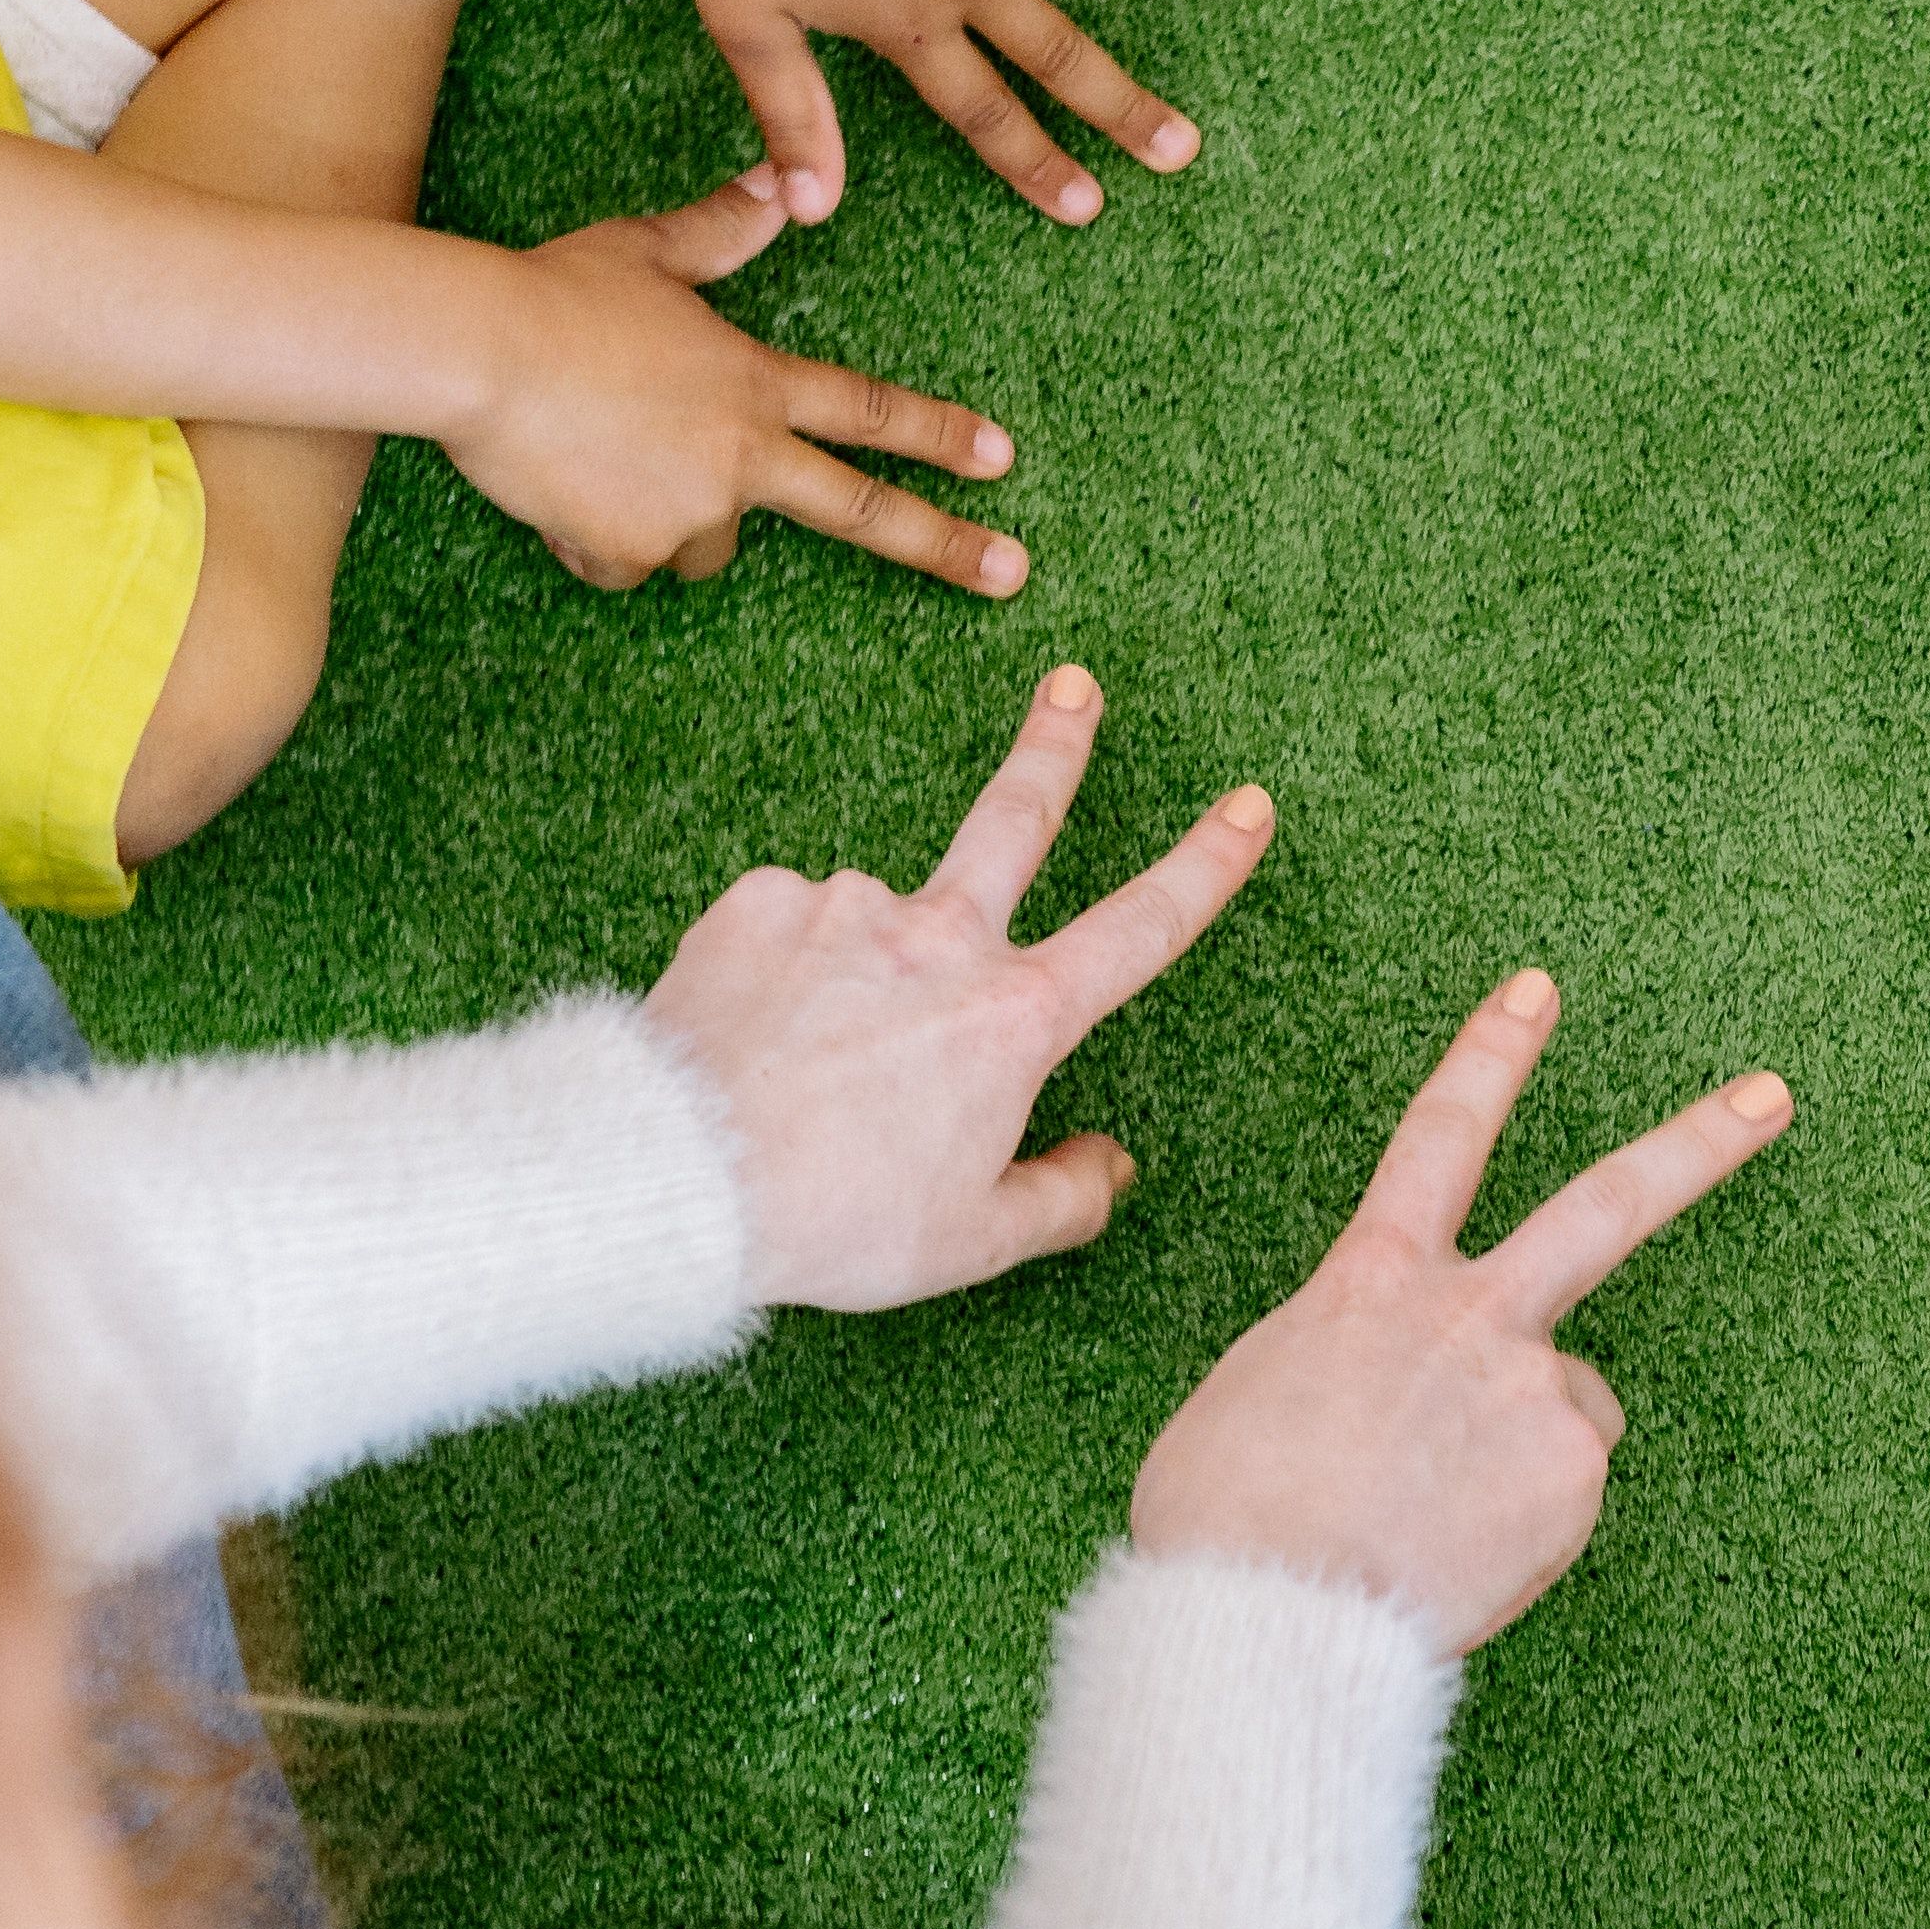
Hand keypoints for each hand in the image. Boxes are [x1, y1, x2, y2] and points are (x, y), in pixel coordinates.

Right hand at [446, 170, 1032, 595]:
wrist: (476, 352)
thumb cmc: (556, 291)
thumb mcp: (647, 250)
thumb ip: (722, 233)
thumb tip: (778, 185)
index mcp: (755, 381)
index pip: (867, 411)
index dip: (940, 434)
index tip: (1002, 460)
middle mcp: (741, 455)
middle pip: (859, 511)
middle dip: (945, 546)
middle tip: (1012, 574)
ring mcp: (690, 510)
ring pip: (706, 542)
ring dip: (673, 514)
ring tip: (601, 452)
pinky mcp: (629, 551)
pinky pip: (625, 562)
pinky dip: (598, 538)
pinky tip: (557, 485)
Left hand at [646, 661, 1279, 1306]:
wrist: (682, 1174)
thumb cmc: (837, 1218)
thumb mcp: (973, 1241)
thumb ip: (1063, 1198)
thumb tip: (1111, 1164)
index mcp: (1014, 1017)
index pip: (1141, 927)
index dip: (1206, 866)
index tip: (1247, 807)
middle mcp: (941, 937)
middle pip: (1018, 817)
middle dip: (1057, 745)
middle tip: (1073, 687)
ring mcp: (848, 906)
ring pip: (872, 926)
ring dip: (855, 971)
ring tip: (804, 1066)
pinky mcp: (759, 902)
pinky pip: (786, 931)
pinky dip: (779, 975)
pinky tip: (751, 1035)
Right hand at [1128, 968, 1790, 1652]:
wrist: (1268, 1615)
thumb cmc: (1226, 1522)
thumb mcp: (1255, 1397)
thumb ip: (1348, 1363)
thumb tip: (1389, 1396)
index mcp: (1374, 1282)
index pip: (1440, 1134)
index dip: (1490, 1056)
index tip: (1538, 990)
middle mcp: (1471, 1314)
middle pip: (1606, 1204)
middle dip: (1698, 1145)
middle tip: (1772, 1095)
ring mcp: (1534, 1388)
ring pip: (1569, 1402)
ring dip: (1526, 1449)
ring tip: (1438, 1516)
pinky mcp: (1572, 1474)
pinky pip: (1562, 1493)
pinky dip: (1522, 1526)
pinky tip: (1459, 1557)